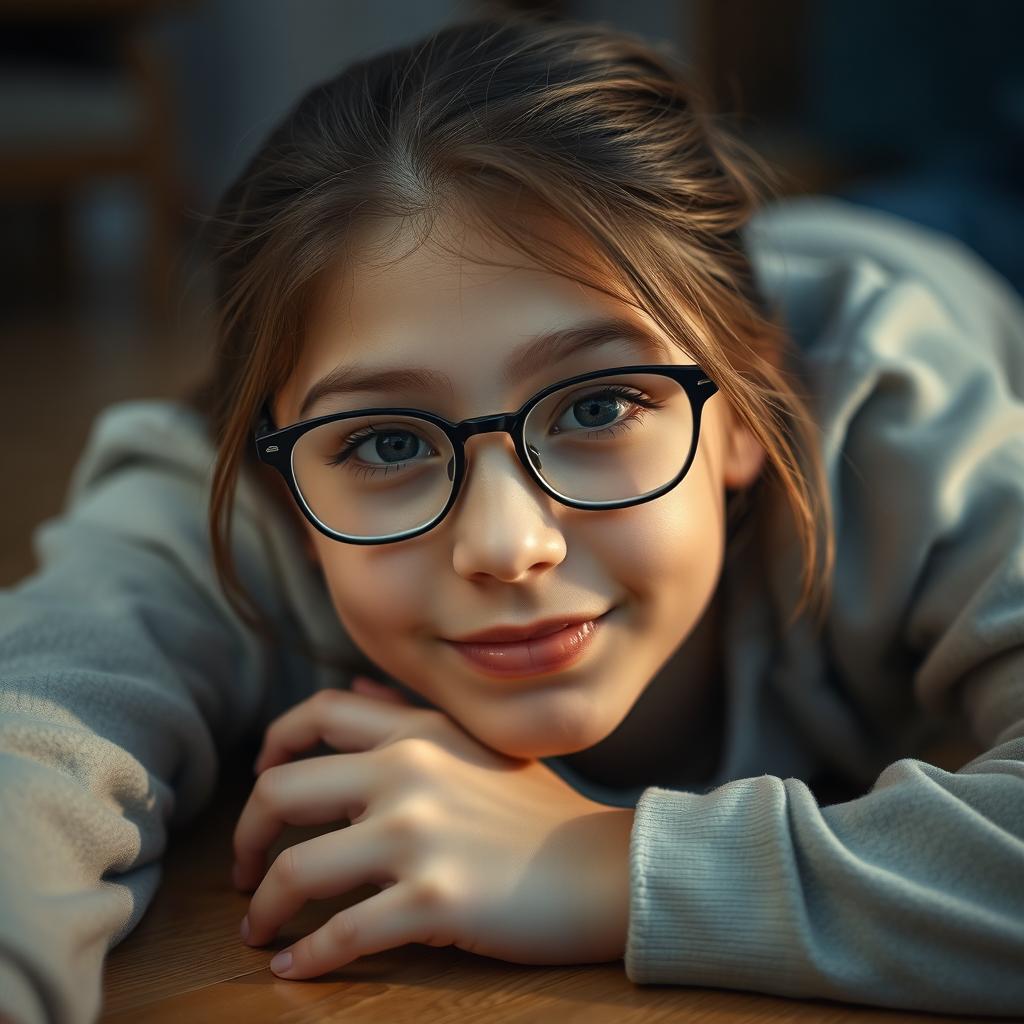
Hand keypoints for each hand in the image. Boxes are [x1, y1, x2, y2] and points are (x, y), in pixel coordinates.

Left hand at [232, 676, 634, 977]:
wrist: (604, 868)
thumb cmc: (541, 810)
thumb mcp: (479, 744)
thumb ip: (413, 715)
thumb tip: (358, 689)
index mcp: (419, 731)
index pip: (317, 714)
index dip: (272, 746)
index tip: (259, 782)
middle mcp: (408, 772)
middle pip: (281, 792)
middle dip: (245, 837)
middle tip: (244, 870)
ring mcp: (418, 837)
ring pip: (298, 870)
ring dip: (263, 907)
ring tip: (258, 928)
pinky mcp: (433, 901)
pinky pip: (342, 934)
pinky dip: (306, 958)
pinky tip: (295, 970)